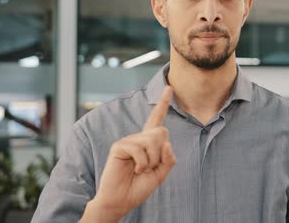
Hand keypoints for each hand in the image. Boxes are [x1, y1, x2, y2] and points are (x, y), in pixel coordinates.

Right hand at [81, 86, 175, 221]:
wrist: (122, 200)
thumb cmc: (139, 186)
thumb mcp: (160, 173)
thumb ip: (168, 158)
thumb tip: (166, 141)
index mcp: (149, 142)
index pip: (157, 120)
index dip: (163, 104)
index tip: (169, 88)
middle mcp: (139, 138)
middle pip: (161, 132)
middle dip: (160, 153)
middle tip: (149, 167)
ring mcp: (128, 141)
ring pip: (152, 141)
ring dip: (151, 161)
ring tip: (140, 170)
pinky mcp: (119, 146)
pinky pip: (139, 149)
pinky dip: (141, 163)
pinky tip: (134, 169)